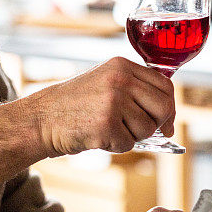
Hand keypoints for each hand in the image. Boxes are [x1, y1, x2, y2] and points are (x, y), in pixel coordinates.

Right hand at [30, 57, 175, 155]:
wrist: (40, 119)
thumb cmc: (75, 105)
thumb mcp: (106, 83)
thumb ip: (135, 90)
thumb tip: (168, 118)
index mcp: (122, 66)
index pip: (165, 85)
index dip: (170, 107)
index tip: (167, 122)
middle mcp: (121, 80)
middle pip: (163, 107)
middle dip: (157, 124)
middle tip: (141, 131)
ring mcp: (113, 101)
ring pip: (147, 129)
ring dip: (131, 136)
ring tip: (108, 129)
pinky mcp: (105, 124)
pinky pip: (128, 144)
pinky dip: (115, 146)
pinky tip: (97, 136)